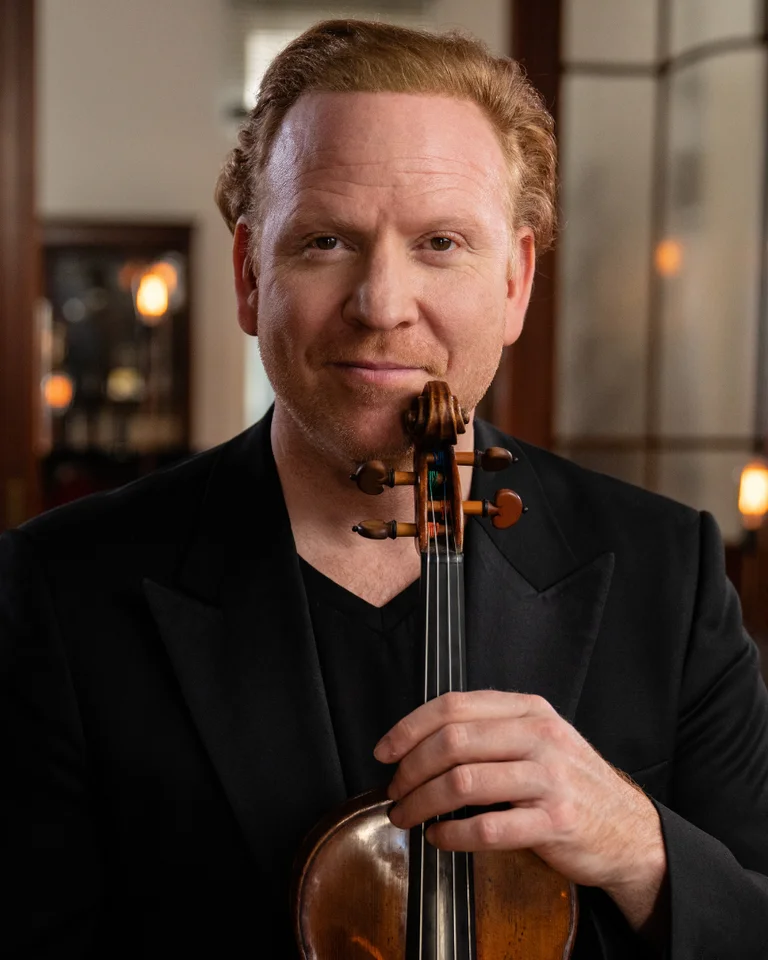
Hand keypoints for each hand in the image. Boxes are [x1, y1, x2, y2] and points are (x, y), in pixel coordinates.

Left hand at [374, 690, 666, 932]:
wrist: (629, 829)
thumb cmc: (571, 784)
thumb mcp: (538, 740)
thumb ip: (491, 731)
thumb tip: (421, 742)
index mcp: (529, 711)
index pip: (454, 706)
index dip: (410, 727)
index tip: (386, 750)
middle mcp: (539, 737)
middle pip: (452, 742)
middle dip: (411, 768)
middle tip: (395, 789)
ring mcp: (549, 779)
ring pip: (463, 782)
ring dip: (422, 802)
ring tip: (408, 815)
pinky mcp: (554, 822)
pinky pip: (488, 827)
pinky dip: (452, 834)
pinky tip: (440, 837)